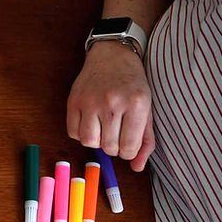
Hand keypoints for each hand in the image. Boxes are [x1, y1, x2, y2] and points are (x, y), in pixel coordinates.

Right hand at [66, 41, 154, 171]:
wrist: (113, 55)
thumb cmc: (133, 84)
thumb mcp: (147, 109)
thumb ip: (145, 140)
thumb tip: (137, 167)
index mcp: (137, 105)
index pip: (128, 148)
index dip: (128, 151)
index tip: (128, 143)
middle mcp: (113, 103)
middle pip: (109, 147)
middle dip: (113, 146)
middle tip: (116, 132)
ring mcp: (91, 101)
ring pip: (89, 142)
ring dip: (96, 141)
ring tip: (102, 129)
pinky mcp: (74, 101)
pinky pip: (73, 132)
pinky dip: (81, 133)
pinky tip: (89, 122)